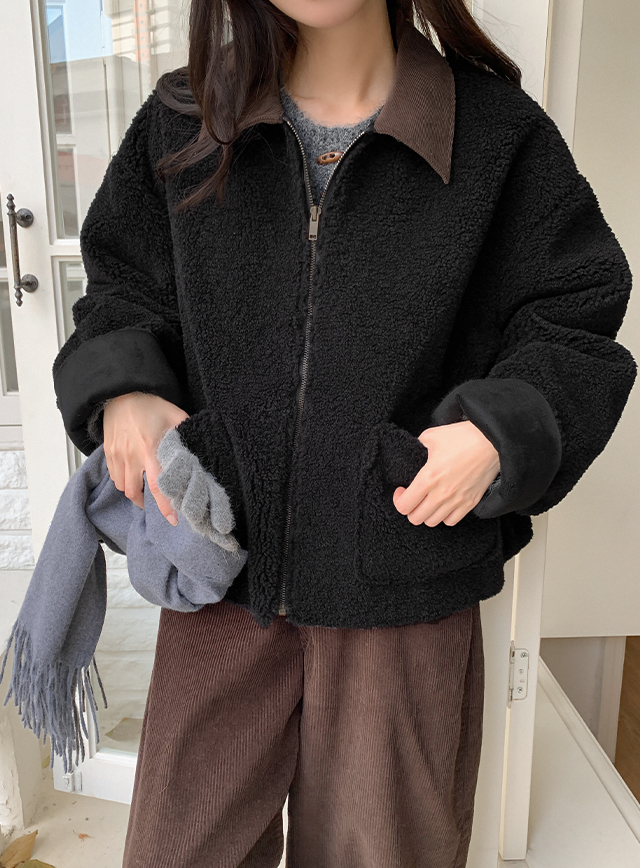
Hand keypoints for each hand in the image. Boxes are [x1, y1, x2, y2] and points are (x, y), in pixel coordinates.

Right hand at [102, 392, 189, 523]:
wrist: (120, 392)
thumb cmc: (149, 404)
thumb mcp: (175, 415)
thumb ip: (187, 433)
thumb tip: (200, 449)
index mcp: (151, 449)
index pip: (158, 486)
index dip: (165, 506)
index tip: (174, 520)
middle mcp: (132, 456)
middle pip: (136, 493)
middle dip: (146, 504)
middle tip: (159, 505)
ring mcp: (117, 456)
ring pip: (123, 487)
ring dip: (134, 493)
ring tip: (145, 492)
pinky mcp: (108, 453)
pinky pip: (114, 476)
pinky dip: (122, 482)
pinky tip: (132, 477)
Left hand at [392, 420, 499, 526]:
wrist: (492, 442)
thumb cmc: (463, 437)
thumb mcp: (432, 436)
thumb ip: (418, 445)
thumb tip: (414, 451)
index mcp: (428, 478)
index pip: (404, 505)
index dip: (398, 500)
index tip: (402, 491)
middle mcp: (441, 494)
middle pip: (415, 518)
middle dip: (410, 509)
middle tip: (413, 497)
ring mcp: (457, 501)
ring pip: (432, 522)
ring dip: (426, 513)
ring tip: (427, 501)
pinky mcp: (470, 503)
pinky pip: (451, 521)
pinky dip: (444, 516)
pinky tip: (443, 504)